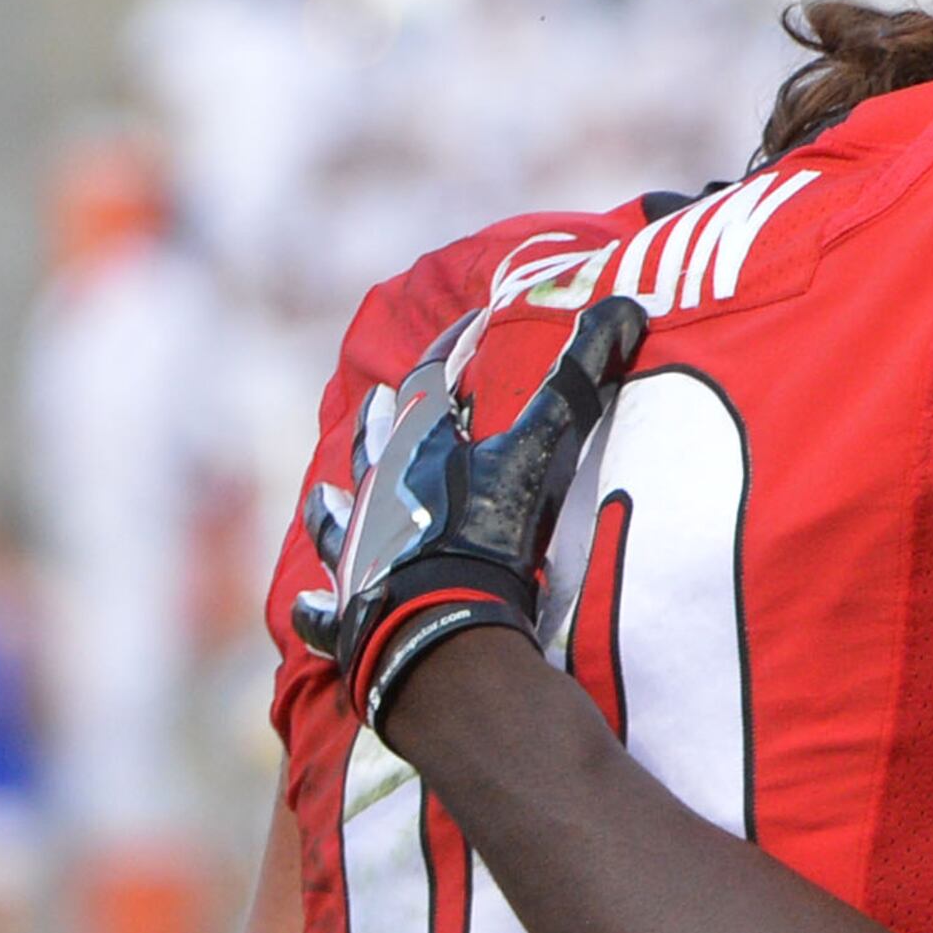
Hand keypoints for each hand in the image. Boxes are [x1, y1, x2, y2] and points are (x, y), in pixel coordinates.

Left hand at [295, 296, 647, 729]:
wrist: (444, 626)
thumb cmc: (491, 534)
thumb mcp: (543, 450)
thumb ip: (580, 379)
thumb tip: (625, 306)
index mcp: (418, 450)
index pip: (428, 377)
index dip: (450, 347)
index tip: (469, 327)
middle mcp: (377, 496)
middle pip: (374, 446)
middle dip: (380, 421)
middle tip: (377, 401)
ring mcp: (356, 557)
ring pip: (336, 523)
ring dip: (331, 509)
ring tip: (322, 495)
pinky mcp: (349, 616)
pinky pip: (325, 614)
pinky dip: (318, 610)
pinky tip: (307, 606)